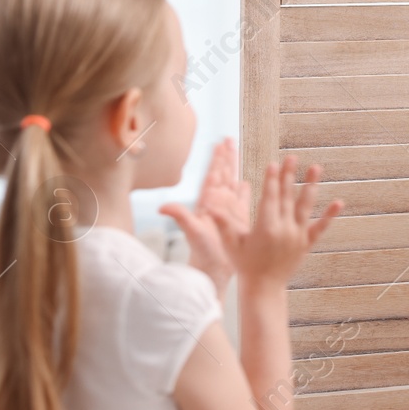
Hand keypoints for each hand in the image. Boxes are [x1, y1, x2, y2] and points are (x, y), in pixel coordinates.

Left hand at [160, 137, 249, 296]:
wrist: (213, 270)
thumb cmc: (202, 253)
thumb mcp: (192, 232)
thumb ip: (180, 217)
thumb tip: (162, 207)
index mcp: (209, 202)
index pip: (214, 175)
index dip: (217, 159)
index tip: (219, 143)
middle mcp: (217, 203)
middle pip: (223, 174)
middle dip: (226, 156)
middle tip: (228, 139)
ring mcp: (227, 210)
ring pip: (232, 182)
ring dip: (234, 167)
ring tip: (236, 152)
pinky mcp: (237, 219)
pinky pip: (242, 200)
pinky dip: (244, 189)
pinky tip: (246, 182)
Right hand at [215, 154, 342, 288]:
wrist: (264, 288)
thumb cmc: (244, 265)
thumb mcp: (232, 245)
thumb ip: (224, 225)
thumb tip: (211, 209)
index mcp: (265, 228)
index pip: (269, 198)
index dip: (271, 180)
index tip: (274, 164)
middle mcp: (284, 229)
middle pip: (286, 197)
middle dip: (289, 175)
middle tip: (292, 157)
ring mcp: (297, 236)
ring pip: (305, 206)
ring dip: (311, 185)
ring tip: (316, 168)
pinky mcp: (306, 243)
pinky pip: (320, 227)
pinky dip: (330, 215)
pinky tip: (339, 203)